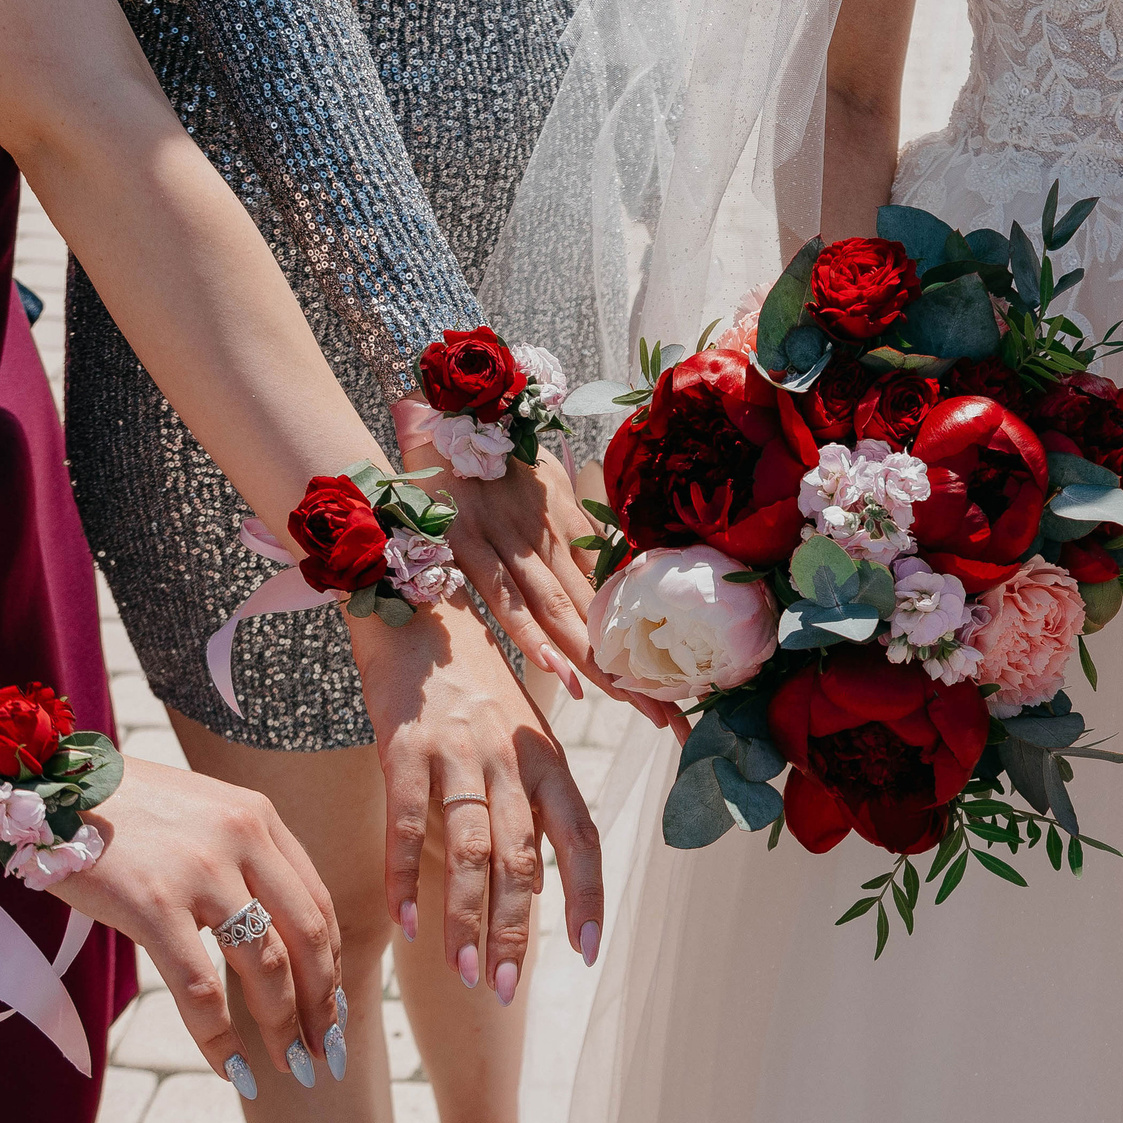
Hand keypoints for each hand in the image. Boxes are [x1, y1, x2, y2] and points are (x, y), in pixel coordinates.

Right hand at [64, 757, 341, 1092]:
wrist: (45, 782)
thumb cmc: (121, 810)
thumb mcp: (200, 816)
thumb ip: (240, 860)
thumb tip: (270, 930)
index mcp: (260, 819)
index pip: (318, 903)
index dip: (332, 964)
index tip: (331, 1007)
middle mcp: (243, 840)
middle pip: (308, 938)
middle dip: (322, 1005)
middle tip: (326, 1052)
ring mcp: (201, 872)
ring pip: (267, 967)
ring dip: (284, 1027)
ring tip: (291, 1067)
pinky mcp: (152, 905)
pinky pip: (201, 990)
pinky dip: (221, 1039)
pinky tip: (233, 1070)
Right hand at [350, 597, 602, 1002]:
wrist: (412, 610)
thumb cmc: (469, 684)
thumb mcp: (516, 735)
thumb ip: (530, 801)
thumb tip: (541, 881)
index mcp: (545, 758)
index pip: (579, 837)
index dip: (587, 895)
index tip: (587, 951)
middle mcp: (510, 757)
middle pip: (523, 857)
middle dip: (517, 929)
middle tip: (506, 989)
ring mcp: (457, 751)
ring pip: (472, 849)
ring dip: (468, 918)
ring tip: (466, 974)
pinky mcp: (403, 746)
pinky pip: (407, 824)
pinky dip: (407, 878)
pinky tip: (405, 922)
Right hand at [401, 418, 676, 730]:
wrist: (441, 403)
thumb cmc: (495, 444)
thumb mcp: (545, 482)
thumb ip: (571, 528)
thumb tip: (609, 574)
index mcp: (567, 522)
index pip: (615, 595)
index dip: (646, 642)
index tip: (680, 686)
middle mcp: (544, 536)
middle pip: (596, 615)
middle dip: (634, 670)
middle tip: (673, 719)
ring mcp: (506, 541)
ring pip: (558, 612)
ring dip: (594, 663)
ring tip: (632, 705)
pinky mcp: (465, 544)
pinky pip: (502, 597)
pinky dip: (529, 634)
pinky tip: (558, 671)